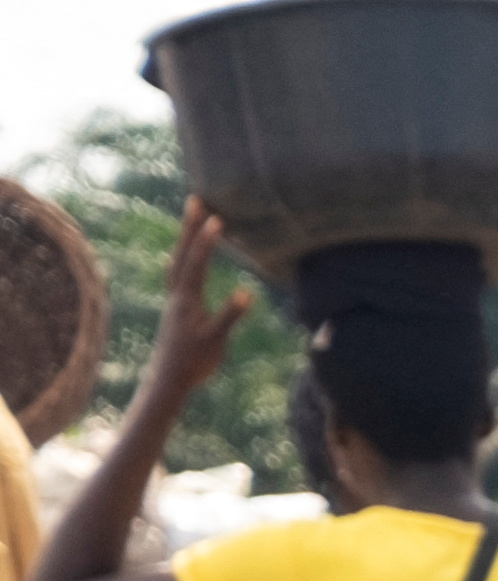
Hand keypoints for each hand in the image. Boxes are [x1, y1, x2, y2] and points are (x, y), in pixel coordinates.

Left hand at [148, 203, 247, 414]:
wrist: (168, 380)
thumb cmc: (194, 363)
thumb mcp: (215, 341)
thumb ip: (229, 316)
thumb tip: (246, 293)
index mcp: (187, 300)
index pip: (197, 263)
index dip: (206, 241)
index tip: (217, 219)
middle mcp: (177, 294)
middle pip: (182, 253)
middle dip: (189, 226)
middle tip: (195, 200)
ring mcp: (175, 299)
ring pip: (178, 260)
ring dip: (184, 238)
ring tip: (190, 218)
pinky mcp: (177, 307)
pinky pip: (177, 273)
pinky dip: (181, 258)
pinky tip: (180, 257)